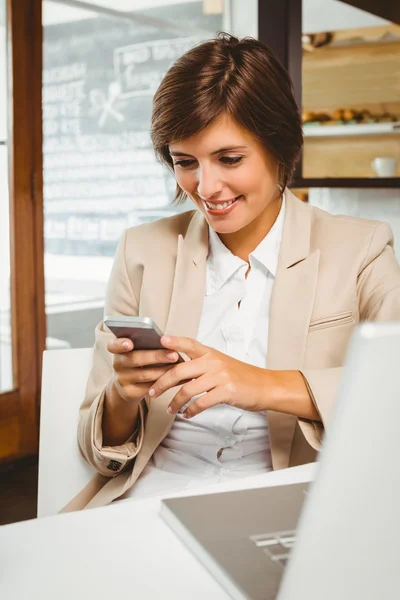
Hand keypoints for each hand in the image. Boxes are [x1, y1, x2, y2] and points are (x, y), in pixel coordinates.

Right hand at [106, 337, 179, 404]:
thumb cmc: (139, 361)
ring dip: (164, 370)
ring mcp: (122, 379)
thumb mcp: (137, 351)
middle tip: (174, 355)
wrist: (127, 386)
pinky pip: (149, 388)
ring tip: (180, 366)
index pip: (113, 345)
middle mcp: (117, 364)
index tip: (130, 343)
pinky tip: (177, 378)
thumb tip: (168, 340)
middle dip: (156, 356)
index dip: (120, 344)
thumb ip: (146, 344)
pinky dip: (165, 382)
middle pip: (135, 359)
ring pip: (145, 374)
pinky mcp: (129, 392)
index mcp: (118, 349)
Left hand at [148, 336, 269, 417]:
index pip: (189, 343)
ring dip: (175, 402)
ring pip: (188, 390)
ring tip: (170, 409)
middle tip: (152, 391)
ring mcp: (220, 377)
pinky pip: (201, 403)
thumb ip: (201, 365)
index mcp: (211, 353)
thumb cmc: (241, 376)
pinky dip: (191, 411)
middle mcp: (213, 362)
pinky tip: (187, 415)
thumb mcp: (221, 364)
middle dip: (162, 382)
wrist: (265, 386)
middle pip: (180, 370)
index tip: (160, 341)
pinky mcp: (226, 392)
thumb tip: (176, 373)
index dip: (175, 341)